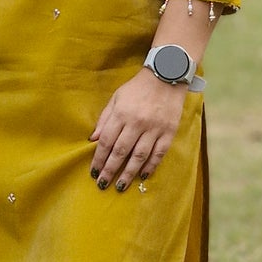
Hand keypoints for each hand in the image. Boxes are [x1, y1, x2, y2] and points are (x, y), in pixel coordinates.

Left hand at [89, 69, 184, 192]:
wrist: (167, 75)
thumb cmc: (137, 88)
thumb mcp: (116, 98)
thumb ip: (104, 119)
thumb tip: (92, 140)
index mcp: (122, 114)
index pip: (106, 141)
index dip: (99, 159)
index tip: (94, 172)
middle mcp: (137, 123)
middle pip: (120, 152)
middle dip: (110, 171)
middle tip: (103, 185)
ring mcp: (154, 128)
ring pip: (139, 156)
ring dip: (128, 173)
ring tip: (120, 186)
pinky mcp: (169, 131)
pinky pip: (159, 153)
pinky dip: (151, 166)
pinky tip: (143, 176)